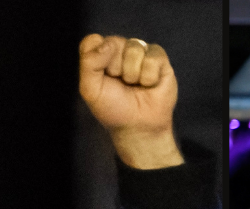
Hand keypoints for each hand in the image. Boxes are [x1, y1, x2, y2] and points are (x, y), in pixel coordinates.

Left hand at [79, 33, 182, 168]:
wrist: (138, 127)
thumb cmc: (113, 108)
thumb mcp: (90, 90)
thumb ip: (89, 63)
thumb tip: (108, 43)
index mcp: (100, 54)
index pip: (93, 41)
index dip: (96, 61)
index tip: (102, 79)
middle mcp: (120, 49)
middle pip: (113, 43)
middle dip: (116, 68)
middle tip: (122, 85)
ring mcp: (140, 52)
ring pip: (134, 48)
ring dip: (133, 74)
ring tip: (135, 85)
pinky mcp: (160, 59)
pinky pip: (152, 57)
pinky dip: (149, 76)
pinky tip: (150, 85)